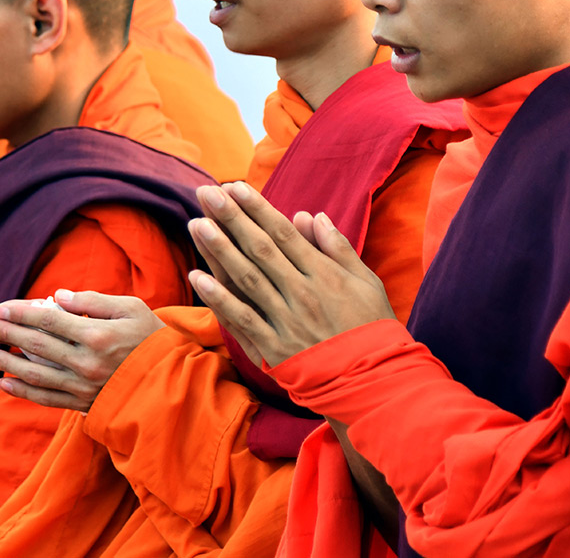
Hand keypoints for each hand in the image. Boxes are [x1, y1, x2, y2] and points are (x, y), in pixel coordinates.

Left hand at [0, 291, 164, 411]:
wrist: (173, 382)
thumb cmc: (152, 338)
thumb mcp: (131, 308)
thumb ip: (93, 300)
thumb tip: (57, 296)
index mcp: (98, 335)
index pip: (48, 320)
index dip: (20, 313)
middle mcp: (87, 363)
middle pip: (35, 345)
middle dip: (1, 334)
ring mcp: (83, 387)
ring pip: (34, 374)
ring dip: (3, 363)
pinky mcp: (84, 404)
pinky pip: (47, 399)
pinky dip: (23, 391)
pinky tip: (3, 383)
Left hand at [186, 181, 394, 366]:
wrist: (373, 382)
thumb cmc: (371, 328)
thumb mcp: (366, 281)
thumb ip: (337, 247)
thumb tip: (310, 216)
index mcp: (324, 274)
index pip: (283, 233)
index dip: (257, 209)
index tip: (235, 188)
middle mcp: (301, 292)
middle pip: (259, 249)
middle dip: (231, 218)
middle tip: (207, 193)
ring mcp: (285, 320)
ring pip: (246, 278)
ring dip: (219, 250)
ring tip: (196, 224)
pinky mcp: (273, 347)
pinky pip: (241, 318)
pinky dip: (218, 298)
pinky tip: (197, 277)